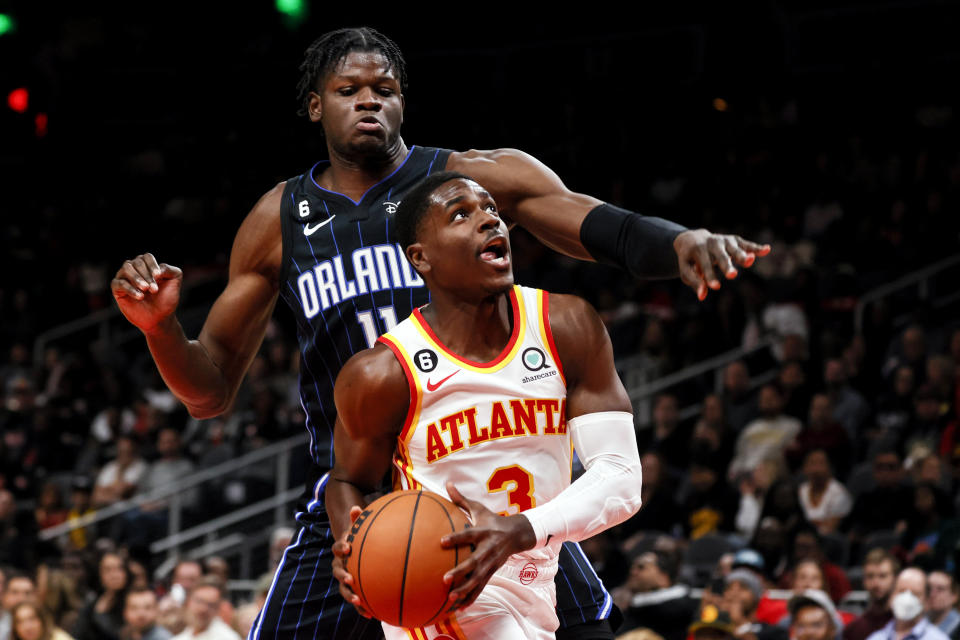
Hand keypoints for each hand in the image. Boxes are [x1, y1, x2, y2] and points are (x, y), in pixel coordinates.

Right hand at [110, 253, 182, 333]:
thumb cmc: (166, 299)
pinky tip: (140, 297)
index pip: (147, 257)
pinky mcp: (117, 290)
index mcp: (148, 266)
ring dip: (137, 278)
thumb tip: (158, 267)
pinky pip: (118, 283)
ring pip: (126, 268)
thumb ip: (170, 270)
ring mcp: (125, 278)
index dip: (152, 265)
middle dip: (147, 275)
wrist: (160, 317)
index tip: (159, 276)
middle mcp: (135, 269)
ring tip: (146, 289)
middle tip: (154, 289)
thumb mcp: (174, 282)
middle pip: (137, 262)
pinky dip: (130, 288)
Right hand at [331, 506, 371, 617]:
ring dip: (350, 595)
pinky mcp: (353, 588)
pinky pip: (355, 597)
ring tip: (359, 600)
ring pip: (343, 588)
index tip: (347, 547)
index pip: (337, 548)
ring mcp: (345, 577)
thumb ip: (358, 518)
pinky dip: (361, 607)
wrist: (354, 548)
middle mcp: (340, 564)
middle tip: (351, 579)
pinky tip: (371, 615)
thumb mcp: (359, 527)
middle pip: (337, 572)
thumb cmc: (359, 536)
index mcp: (342, 550)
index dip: (341, 547)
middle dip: (343, 576)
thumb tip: (356, 506)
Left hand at [439, 481, 535, 611]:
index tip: (441, 542)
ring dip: (464, 590)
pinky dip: (471, 598)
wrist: (518, 534)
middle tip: (445, 579)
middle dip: (460, 571)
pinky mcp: (492, 572)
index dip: (456, 538)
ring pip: (478, 579)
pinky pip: (481, 587)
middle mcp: (488, 549)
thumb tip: (447, 483)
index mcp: (484, 532)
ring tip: (450, 598)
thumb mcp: (480, 509)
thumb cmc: (492, 520)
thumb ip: (461, 500)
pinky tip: (459, 608)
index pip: (468, 535)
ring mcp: (491, 563)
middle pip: (474, 562)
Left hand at [673, 229, 770, 299]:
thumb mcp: (686, 271)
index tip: (715, 287)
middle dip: (726, 266)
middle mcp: (712, 242)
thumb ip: (695, 282)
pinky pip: (746, 244)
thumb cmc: (690, 260)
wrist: (693, 240)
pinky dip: (755, 248)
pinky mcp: (734, 240)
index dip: (710, 276)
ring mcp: (724, 240)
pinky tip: (767, 249)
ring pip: (734, 248)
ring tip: (749, 261)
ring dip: (741, 255)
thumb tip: (702, 296)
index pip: (705, 264)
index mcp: (697, 249)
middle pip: (720, 256)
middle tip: (732, 275)